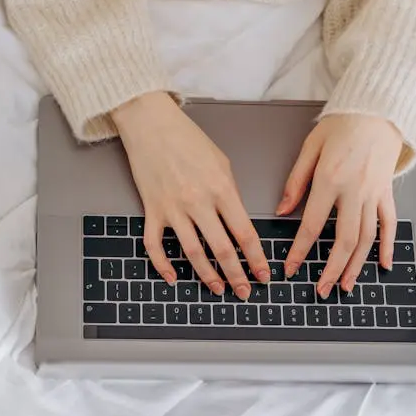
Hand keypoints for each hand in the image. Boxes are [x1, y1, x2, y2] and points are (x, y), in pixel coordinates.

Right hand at [111, 92, 269, 299]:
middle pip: (222, 250)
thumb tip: (236, 221)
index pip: (244, 233)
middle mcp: (198, 202)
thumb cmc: (187, 138)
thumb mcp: (221, 162)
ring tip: (218, 289)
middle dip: (237, 275)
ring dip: (207, 276)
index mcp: (221, 189)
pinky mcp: (152, 210)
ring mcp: (173, 208)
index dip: (256, 259)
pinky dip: (163, 265)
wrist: (151, 124)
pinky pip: (155, 245)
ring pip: (193, 253)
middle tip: (245, 291)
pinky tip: (173, 278)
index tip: (264, 274)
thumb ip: (230, 193)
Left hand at [277, 114, 403, 298]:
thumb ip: (295, 181)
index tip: (290, 268)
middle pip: (343, 240)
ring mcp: (374, 194)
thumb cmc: (342, 124)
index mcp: (330, 180)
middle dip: (330, 269)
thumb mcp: (310, 147)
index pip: (312, 224)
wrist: (379, 110)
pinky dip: (387, 246)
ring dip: (356, 265)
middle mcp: (354, 191)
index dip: (300, 250)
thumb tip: (281, 210)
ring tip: (345, 285)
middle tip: (320, 289)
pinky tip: (383, 264)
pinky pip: (389, 224)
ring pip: (366, 238)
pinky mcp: (388, 192)